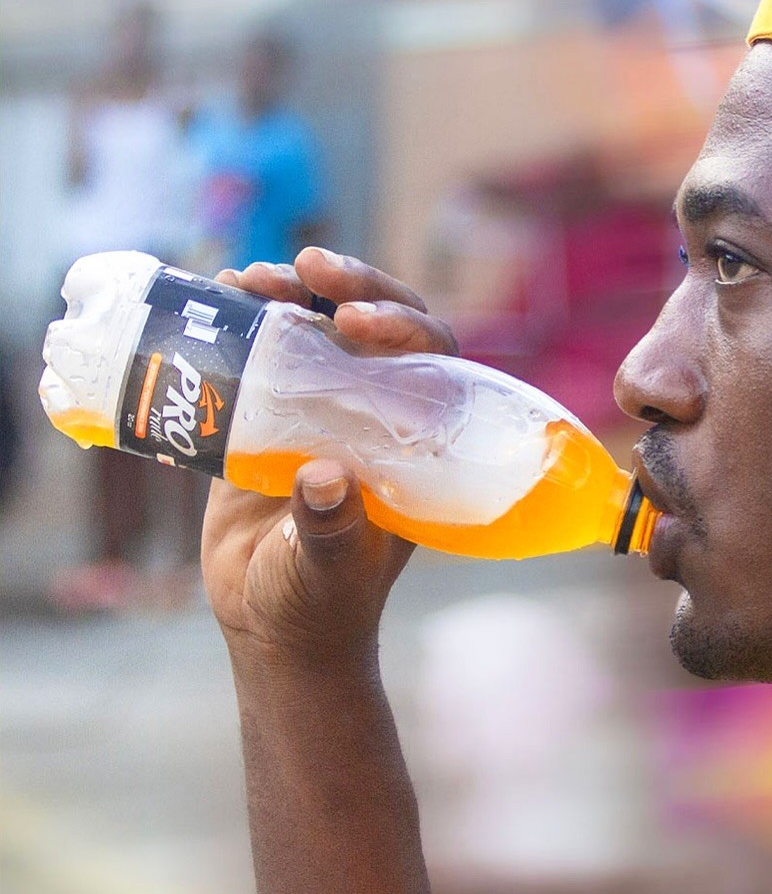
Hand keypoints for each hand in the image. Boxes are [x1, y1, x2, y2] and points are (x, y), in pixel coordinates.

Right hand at [201, 247, 458, 662]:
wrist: (271, 625)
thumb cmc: (320, 604)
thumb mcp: (330, 569)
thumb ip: (332, 529)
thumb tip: (325, 479)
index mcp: (414, 440)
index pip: (431, 359)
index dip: (404, 325)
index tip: (358, 318)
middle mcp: (377, 412)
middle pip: (378, 326)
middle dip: (351, 285)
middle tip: (309, 268)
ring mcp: (323, 407)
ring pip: (321, 326)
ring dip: (294, 292)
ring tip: (252, 278)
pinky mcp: (269, 415)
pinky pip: (263, 352)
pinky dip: (243, 320)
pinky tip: (218, 294)